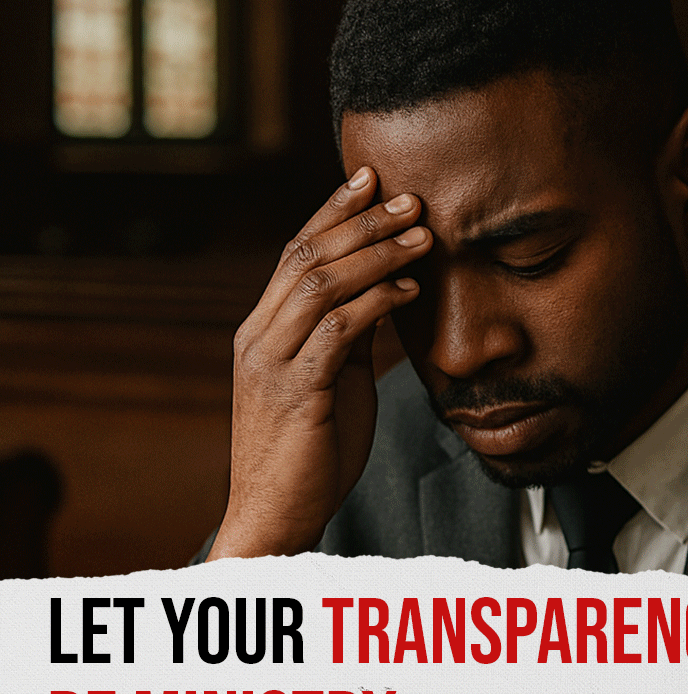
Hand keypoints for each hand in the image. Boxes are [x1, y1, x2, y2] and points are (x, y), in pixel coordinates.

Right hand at [208, 167, 431, 558]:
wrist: (276, 516)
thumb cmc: (310, 448)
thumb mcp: (332, 377)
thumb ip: (347, 332)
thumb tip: (385, 286)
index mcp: (262, 329)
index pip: (295, 251)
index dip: (333, 210)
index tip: (371, 177)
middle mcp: (258, 337)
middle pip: (306, 256)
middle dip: (362, 221)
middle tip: (411, 198)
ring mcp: (271, 364)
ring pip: (320, 285)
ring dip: (376, 254)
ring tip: (423, 237)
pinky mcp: (295, 393)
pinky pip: (337, 332)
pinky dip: (375, 303)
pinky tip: (410, 291)